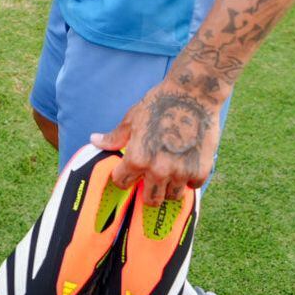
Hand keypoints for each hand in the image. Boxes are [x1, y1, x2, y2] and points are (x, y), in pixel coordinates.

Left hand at [91, 79, 222, 204]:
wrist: (193, 94)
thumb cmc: (160, 103)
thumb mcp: (132, 119)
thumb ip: (115, 137)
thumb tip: (95, 141)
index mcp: (136, 159)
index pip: (122, 182)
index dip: (124, 176)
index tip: (129, 170)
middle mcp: (158, 171)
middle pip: (150, 199)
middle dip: (148, 190)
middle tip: (151, 178)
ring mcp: (180, 173)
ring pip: (172, 196)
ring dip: (169, 186)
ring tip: (170, 171)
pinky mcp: (200, 170)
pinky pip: (193, 186)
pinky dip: (190, 178)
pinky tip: (188, 164)